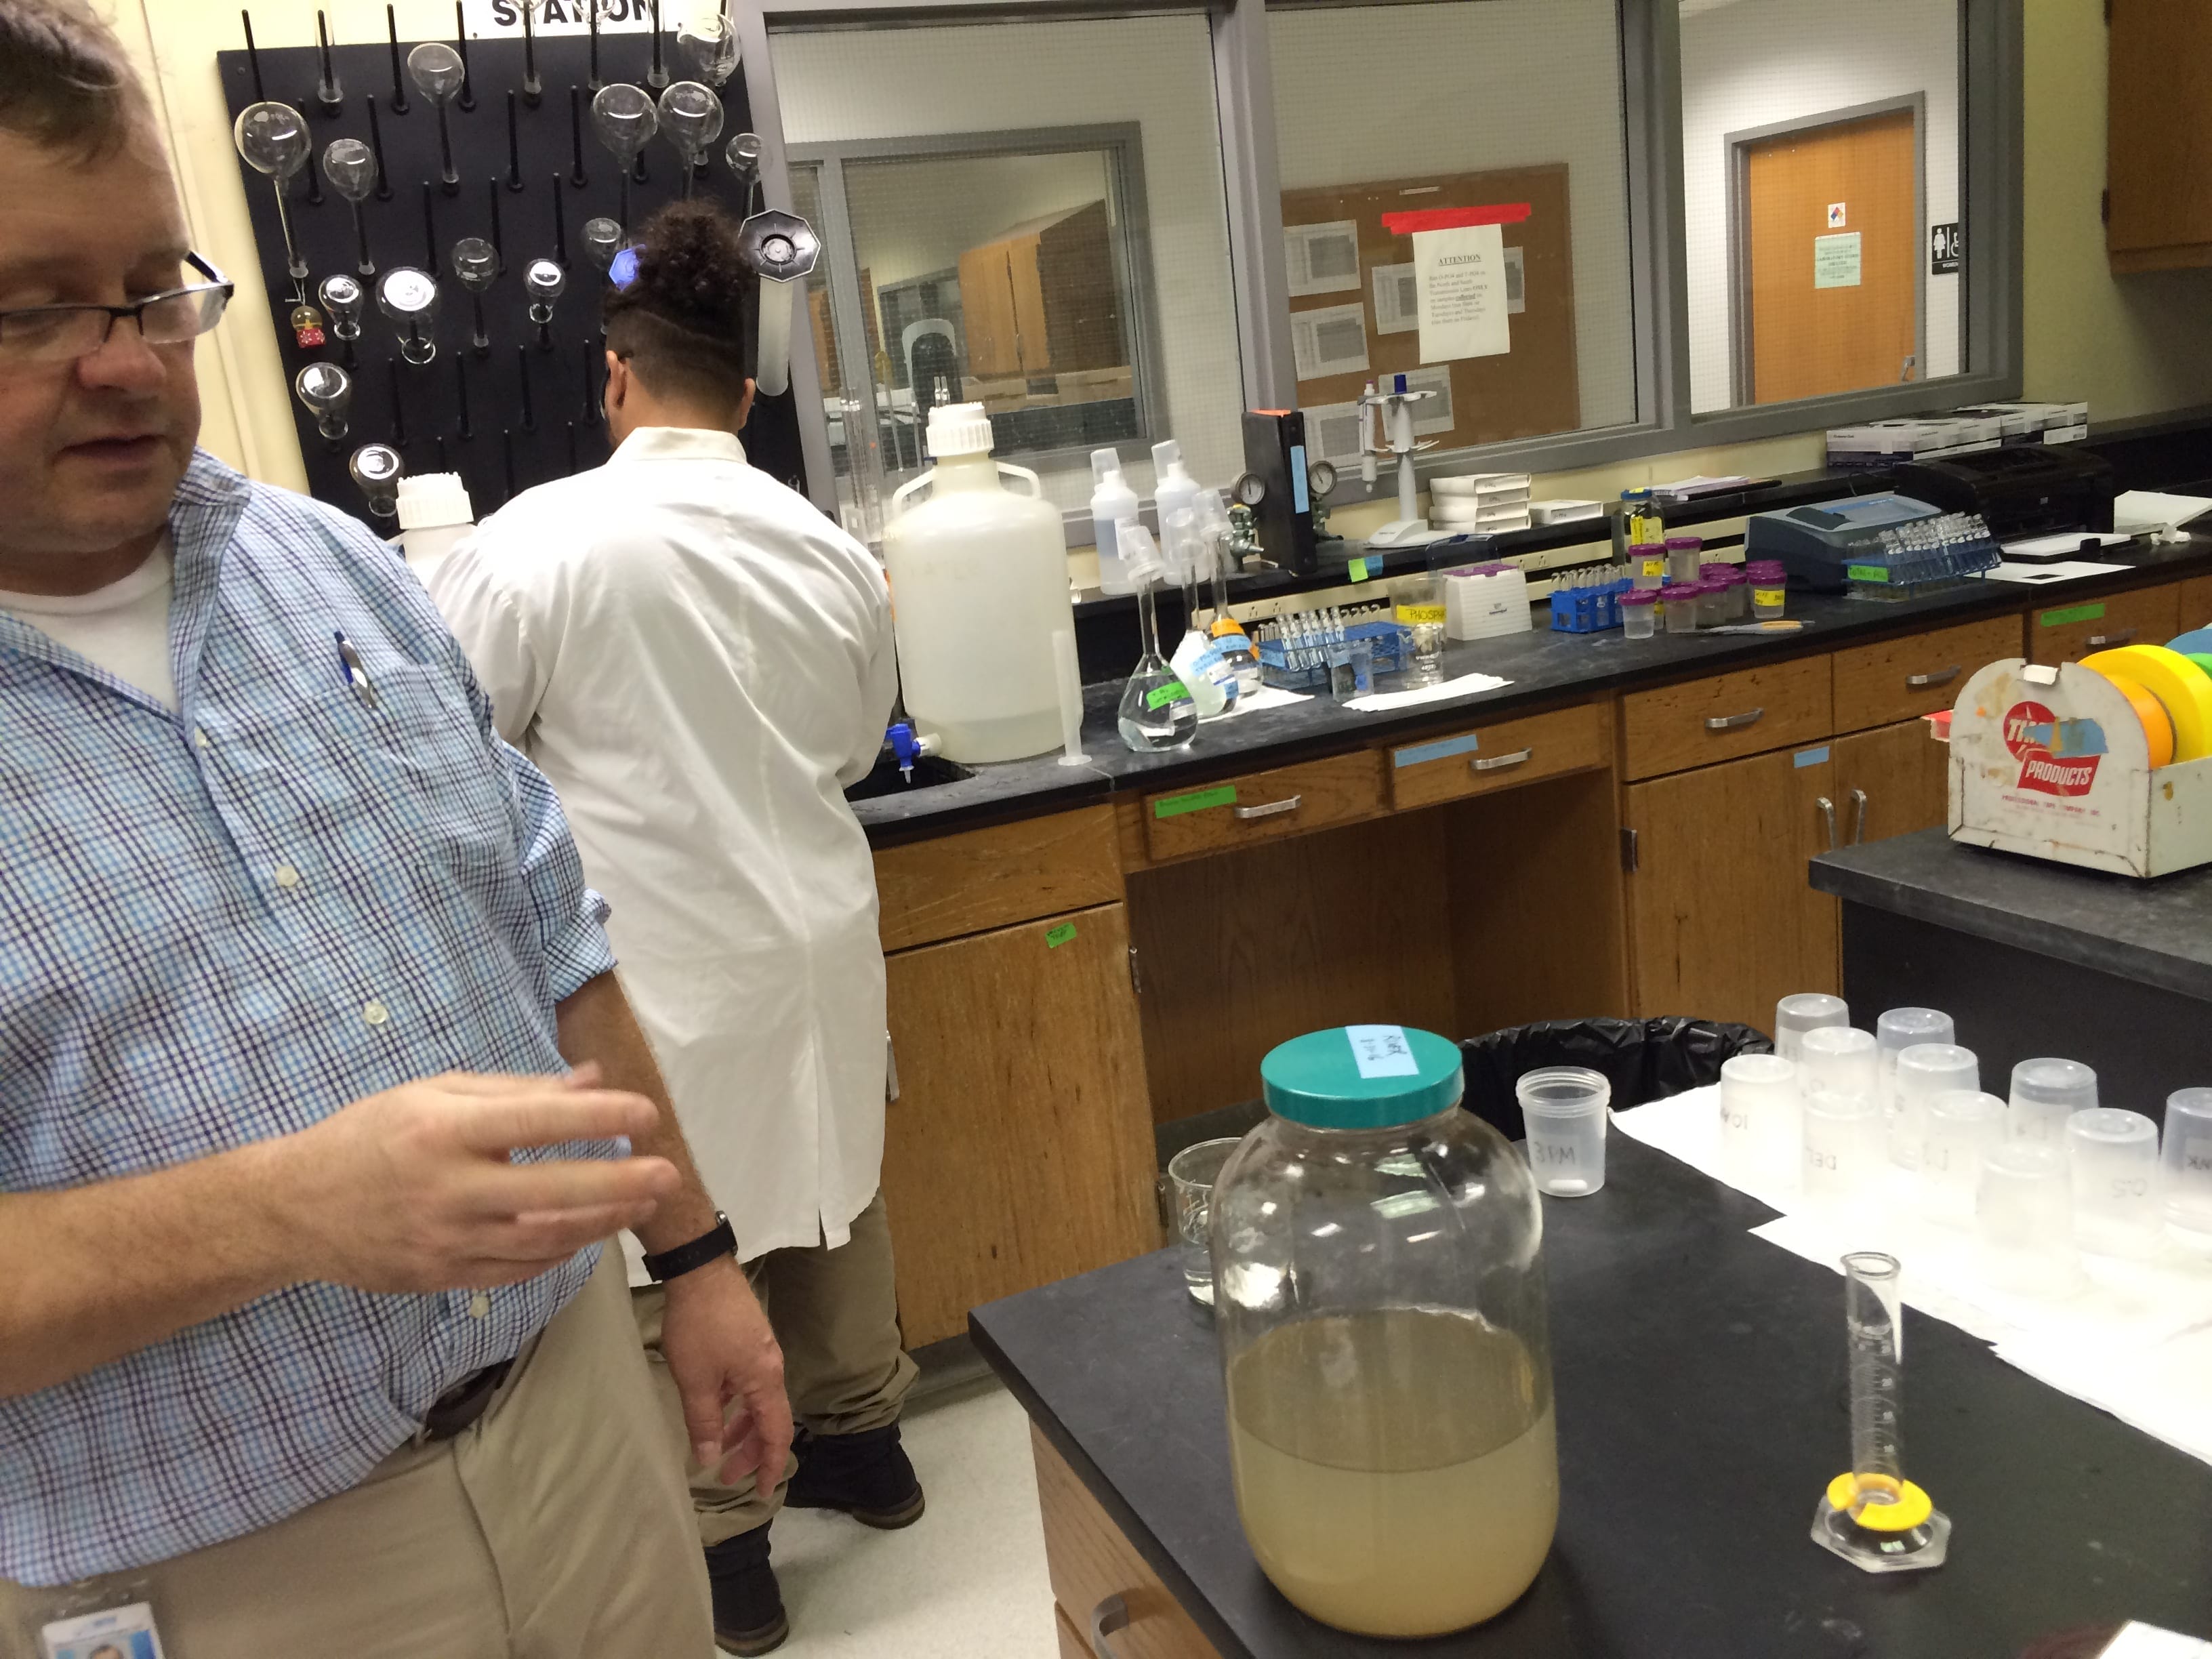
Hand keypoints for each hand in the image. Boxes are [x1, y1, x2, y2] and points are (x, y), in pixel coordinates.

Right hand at [275, 1070, 679, 1291]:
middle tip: (666, 1173)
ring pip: (544, 1239)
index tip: (645, 1114)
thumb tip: (592, 1080)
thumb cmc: (372, 1136)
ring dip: (602, 1222)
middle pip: (551, 1193)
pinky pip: (520, 1269)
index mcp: (443, 1131)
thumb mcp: (434, 1093)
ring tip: (642, 1201)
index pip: (537, 1122)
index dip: (598, 1119)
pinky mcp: (444, 1277)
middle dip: (618, 1184)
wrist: (295, 1208)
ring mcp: (446, 1241)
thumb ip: (516, 1089)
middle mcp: (447, 1190)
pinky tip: (591, 1231)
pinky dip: (563, 1251)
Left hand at [659, 1257, 793, 1486]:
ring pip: (758, 1401)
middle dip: (750, 1452)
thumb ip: (704, 1422)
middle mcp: (771, 1367)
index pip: (777, 1434)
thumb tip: (708, 1460)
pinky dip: (736, 1404)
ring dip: (741, 1428)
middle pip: (770, 1419)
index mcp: (765, 1380)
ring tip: (716, 1447)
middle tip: (725, 1475)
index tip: (763, 1492)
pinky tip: (715, 1406)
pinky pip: (750, 1383)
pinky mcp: (750, 1338)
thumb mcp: (696, 1380)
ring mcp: (762, 1351)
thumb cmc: (699, 1326)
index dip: (770, 1466)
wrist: (701, 1269)